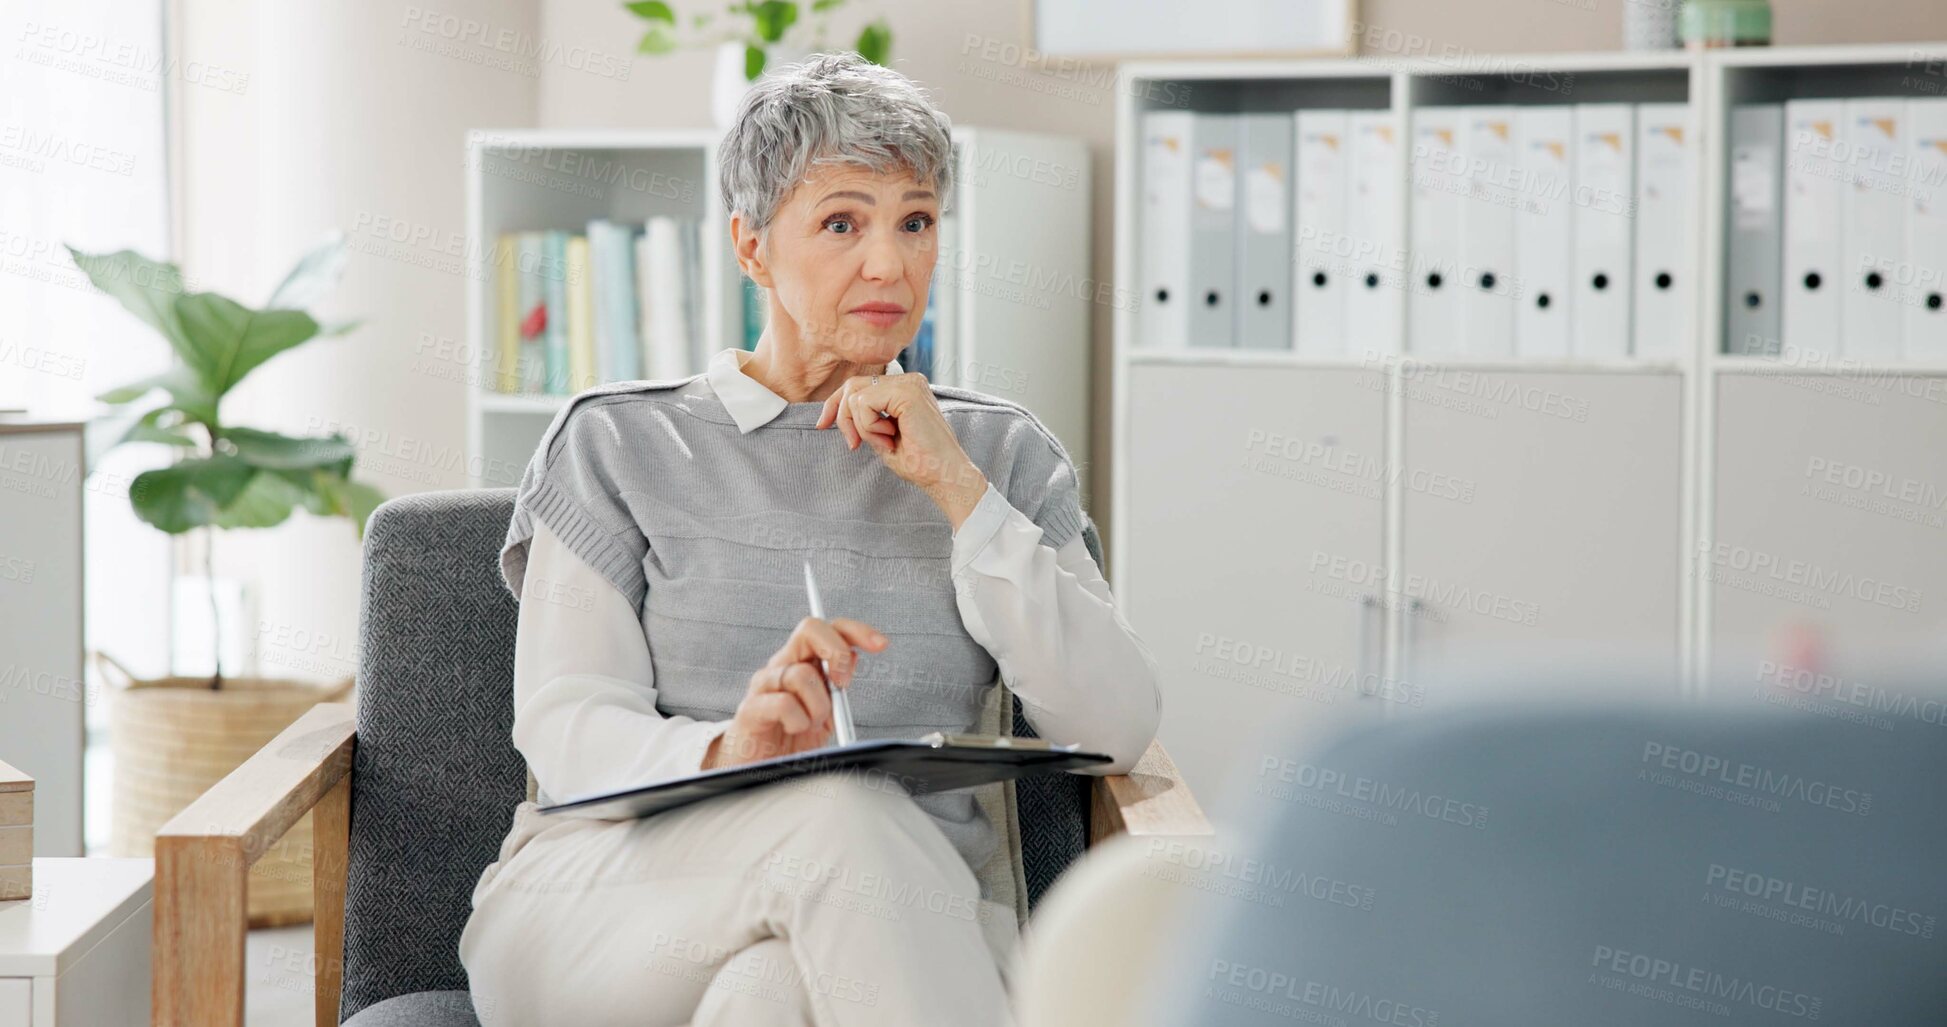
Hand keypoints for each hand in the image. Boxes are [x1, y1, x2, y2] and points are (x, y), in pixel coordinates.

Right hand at [702, 616, 888, 769]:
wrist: (760, 769)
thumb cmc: (791, 739)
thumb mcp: (826, 710)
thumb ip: (837, 682)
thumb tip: (854, 654)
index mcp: (802, 662)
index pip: (828, 628)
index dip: (856, 630)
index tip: (881, 645)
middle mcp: (782, 665)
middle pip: (810, 628)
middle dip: (837, 653)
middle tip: (841, 685)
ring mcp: (763, 684)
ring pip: (801, 674)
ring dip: (818, 706)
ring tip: (810, 724)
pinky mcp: (750, 708)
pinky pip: (784, 703)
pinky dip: (798, 721)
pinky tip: (794, 730)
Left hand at [814, 371, 987, 528]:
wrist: (945, 476)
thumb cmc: (919, 463)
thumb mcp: (881, 436)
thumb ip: (864, 418)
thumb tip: (837, 410)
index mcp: (904, 388)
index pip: (857, 385)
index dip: (834, 404)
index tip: (821, 425)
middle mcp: (909, 380)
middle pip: (852, 385)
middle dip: (843, 417)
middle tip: (856, 444)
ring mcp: (909, 383)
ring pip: (855, 396)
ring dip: (862, 427)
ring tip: (886, 443)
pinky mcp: (907, 393)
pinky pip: (864, 404)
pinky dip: (869, 427)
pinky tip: (890, 439)